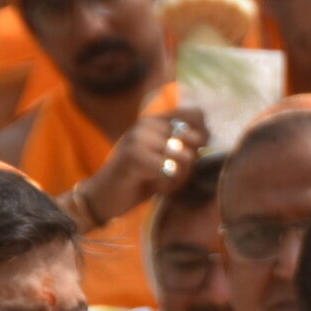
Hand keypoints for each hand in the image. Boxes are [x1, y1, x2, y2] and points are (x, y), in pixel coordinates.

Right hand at [82, 107, 208, 223]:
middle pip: (196, 140)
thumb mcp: (165, 159)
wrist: (103, 196)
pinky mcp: (133, 155)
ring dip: (178, 178)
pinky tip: (151, 186)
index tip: (193, 152)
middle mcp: (147, 123)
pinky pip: (170, 171)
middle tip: (170, 174)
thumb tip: (207, 138)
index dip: (203, 136)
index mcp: (155, 121)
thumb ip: (185, 146)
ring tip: (159, 181)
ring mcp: (139, 137)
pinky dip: (165, 185)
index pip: (196, 114)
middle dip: (191, 164)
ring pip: (186, 157)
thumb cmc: (139, 179)